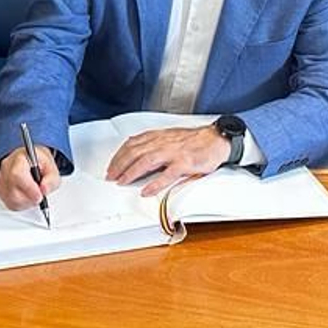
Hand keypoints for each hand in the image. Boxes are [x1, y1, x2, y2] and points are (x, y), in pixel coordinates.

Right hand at [0, 144, 60, 210]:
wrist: (31, 162)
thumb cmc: (39, 164)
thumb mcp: (51, 168)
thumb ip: (51, 179)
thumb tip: (44, 189)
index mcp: (19, 159)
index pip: (17, 174)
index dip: (28, 188)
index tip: (39, 195)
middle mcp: (7, 168)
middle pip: (12, 189)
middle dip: (29, 198)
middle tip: (39, 196)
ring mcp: (1, 179)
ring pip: (11, 199)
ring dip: (26, 202)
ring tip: (34, 195)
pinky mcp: (0, 190)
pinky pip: (9, 203)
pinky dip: (21, 205)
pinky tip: (27, 197)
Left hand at [106, 125, 230, 196]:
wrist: (216, 139)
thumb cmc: (194, 140)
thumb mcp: (170, 137)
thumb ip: (154, 143)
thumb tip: (137, 151)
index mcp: (159, 136)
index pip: (133, 143)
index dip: (119, 155)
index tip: (111, 166)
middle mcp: (163, 142)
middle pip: (135, 152)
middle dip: (120, 165)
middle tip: (111, 176)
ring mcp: (174, 153)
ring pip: (147, 161)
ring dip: (132, 172)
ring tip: (122, 182)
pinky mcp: (184, 163)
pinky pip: (167, 174)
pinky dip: (155, 184)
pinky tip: (146, 191)